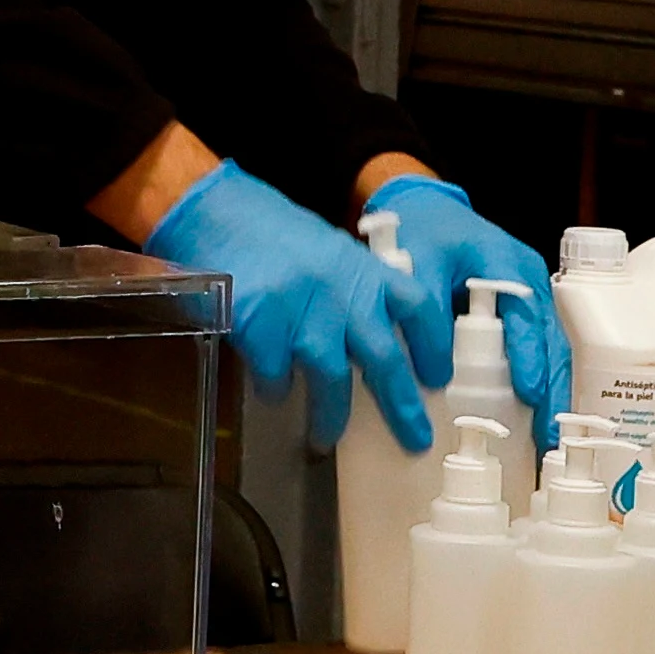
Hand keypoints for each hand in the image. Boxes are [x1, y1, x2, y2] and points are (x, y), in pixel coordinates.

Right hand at [148, 161, 443, 447]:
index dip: (435, 347)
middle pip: (384, 359)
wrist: (216, 213)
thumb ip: (358, 291)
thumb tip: (379, 346)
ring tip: (326, 438)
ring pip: (331, 379)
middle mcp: (342, 291)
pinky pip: (276, 377)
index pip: (419, 308)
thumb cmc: (274, 234)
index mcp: (365, 269)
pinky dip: (276, 391)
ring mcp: (302, 309)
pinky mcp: (262, 326)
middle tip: (415, 440)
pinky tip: (273, 392)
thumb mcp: (332, 253)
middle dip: (402, 407)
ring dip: (331, 416)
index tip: (439, 379)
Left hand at [359, 173, 573, 417]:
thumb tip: (437, 371)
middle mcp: (530, 283)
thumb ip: (425, 309)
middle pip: (552, 340)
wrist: (428, 213)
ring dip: (552, 394)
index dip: (528, 355)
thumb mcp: (417, 262)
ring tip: (548, 439)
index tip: (530, 392)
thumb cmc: (424, 234)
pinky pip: (539, 351)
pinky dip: (540, 384)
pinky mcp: (523, 316)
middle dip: (553, 389)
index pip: (526, 315)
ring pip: (552, 350)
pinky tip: (536, 419)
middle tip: (550, 436)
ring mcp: (531, 300)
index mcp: (508, 264)